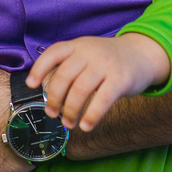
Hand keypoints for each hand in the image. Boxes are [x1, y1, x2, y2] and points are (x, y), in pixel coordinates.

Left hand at [26, 33, 168, 131]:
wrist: (141, 54)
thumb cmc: (107, 59)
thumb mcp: (86, 52)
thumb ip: (69, 65)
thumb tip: (50, 94)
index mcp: (77, 45)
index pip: (53, 53)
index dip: (39, 69)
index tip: (30, 85)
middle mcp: (89, 52)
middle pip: (64, 76)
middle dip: (55, 98)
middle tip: (52, 114)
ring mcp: (105, 65)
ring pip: (80, 90)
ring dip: (70, 111)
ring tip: (68, 123)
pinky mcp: (121, 79)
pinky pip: (102, 100)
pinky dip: (91, 116)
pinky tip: (86, 126)